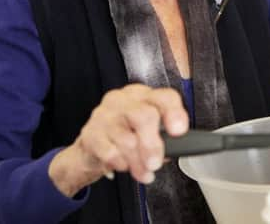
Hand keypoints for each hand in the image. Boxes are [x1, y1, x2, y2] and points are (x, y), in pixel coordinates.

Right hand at [48, 84, 187, 196]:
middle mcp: (124, 100)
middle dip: (152, 145)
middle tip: (155, 164)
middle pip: (145, 116)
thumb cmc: (126, 136)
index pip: (164, 97)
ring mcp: (105, 114)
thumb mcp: (148, 132)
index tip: (179, 131)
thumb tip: (176, 148)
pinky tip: (123, 165)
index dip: (174, 113)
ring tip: (143, 172)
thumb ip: (164, 137)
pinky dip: (120, 163)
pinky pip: (110, 152)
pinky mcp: (90, 133)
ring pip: (127, 139)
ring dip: (137, 162)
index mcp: (144, 96)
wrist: (93, 149)